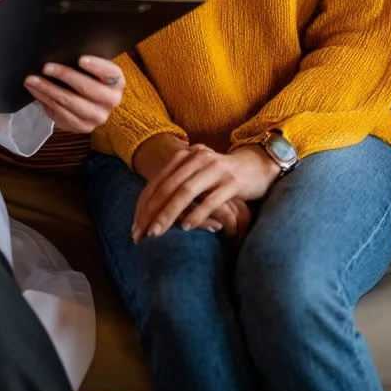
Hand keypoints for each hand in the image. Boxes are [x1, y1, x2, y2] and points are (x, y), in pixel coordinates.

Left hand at [24, 56, 123, 132]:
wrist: (90, 103)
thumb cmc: (88, 76)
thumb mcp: (91, 68)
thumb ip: (84, 61)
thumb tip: (60, 50)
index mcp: (117, 81)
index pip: (110, 73)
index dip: (96, 66)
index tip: (80, 59)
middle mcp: (111, 100)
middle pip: (86, 88)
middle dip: (64, 75)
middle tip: (46, 67)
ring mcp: (97, 116)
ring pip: (69, 101)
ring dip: (47, 88)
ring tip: (31, 79)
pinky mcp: (83, 126)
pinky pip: (60, 111)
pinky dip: (44, 98)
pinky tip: (35, 90)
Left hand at [132, 144, 278, 242]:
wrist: (256, 165)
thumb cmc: (220, 175)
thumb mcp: (196, 174)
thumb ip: (177, 184)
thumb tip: (149, 210)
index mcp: (185, 155)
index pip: (158, 181)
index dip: (144, 205)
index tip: (135, 227)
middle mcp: (198, 158)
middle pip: (169, 187)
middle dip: (152, 212)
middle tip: (141, 234)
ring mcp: (216, 169)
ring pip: (187, 192)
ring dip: (169, 214)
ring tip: (157, 233)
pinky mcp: (233, 182)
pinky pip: (211, 199)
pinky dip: (197, 214)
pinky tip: (186, 227)